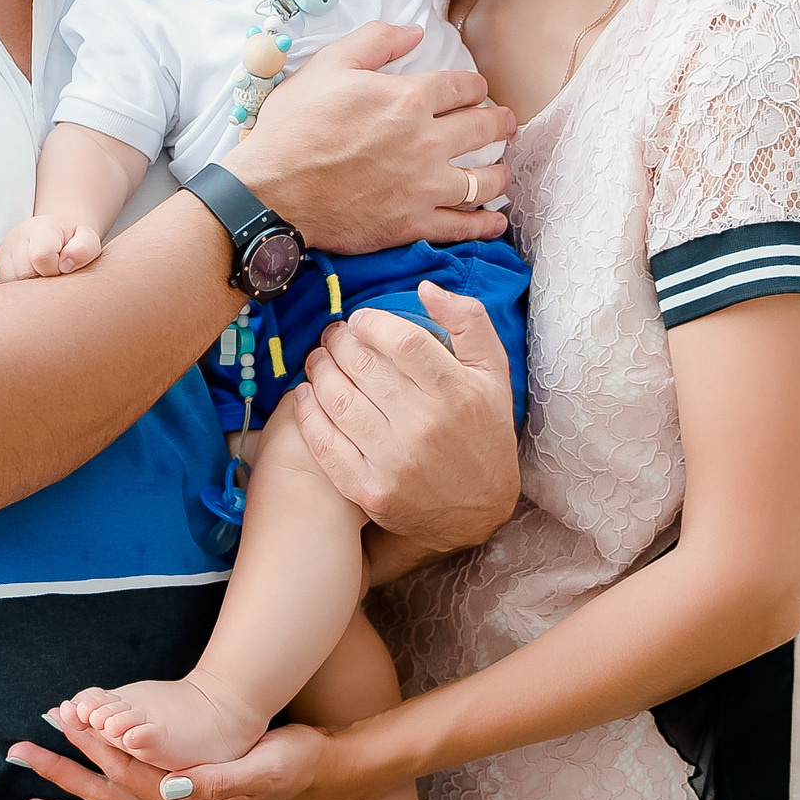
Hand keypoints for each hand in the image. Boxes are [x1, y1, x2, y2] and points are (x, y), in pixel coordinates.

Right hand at [0, 214, 102, 283]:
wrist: (58, 237)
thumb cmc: (75, 244)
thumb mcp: (88, 241)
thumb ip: (84, 249)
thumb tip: (65, 264)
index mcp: (43, 227)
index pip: (40, 256)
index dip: (55, 270)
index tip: (63, 268)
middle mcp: (17, 237)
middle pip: (23, 274)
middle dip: (42, 281)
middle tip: (53, 275)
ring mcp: (2, 253)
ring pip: (8, 284)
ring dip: (27, 289)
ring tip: (41, 277)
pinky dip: (12, 293)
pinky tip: (27, 283)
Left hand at [8, 703, 340, 799]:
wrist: (323, 774)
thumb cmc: (293, 759)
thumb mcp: (262, 763)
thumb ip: (213, 780)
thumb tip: (168, 784)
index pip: (125, 769)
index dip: (87, 743)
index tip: (55, 717)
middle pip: (104, 799)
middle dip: (58, 777)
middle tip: (16, 754)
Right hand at [227, 23, 514, 254]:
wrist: (271, 192)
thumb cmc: (294, 128)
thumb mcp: (328, 66)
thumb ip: (376, 41)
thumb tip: (414, 32)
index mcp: (409, 98)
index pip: (463, 87)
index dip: (475, 87)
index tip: (477, 91)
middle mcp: (427, 141)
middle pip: (483, 129)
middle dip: (499, 123)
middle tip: (505, 123)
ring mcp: (424, 186)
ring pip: (483, 181)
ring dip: (500, 174)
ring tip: (503, 171)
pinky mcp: (413, 224)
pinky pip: (462, 227)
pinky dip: (484, 225)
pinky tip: (495, 222)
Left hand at [287, 282, 517, 572]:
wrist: (480, 512)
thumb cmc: (485, 432)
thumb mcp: (494, 373)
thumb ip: (469, 321)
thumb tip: (426, 288)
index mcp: (456, 392)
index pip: (400, 341)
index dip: (371, 322)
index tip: (361, 320)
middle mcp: (424, 426)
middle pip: (362, 367)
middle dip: (338, 342)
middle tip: (334, 336)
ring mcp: (394, 462)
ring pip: (338, 401)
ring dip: (319, 371)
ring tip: (319, 359)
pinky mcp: (369, 490)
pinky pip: (325, 444)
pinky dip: (308, 414)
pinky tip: (306, 395)